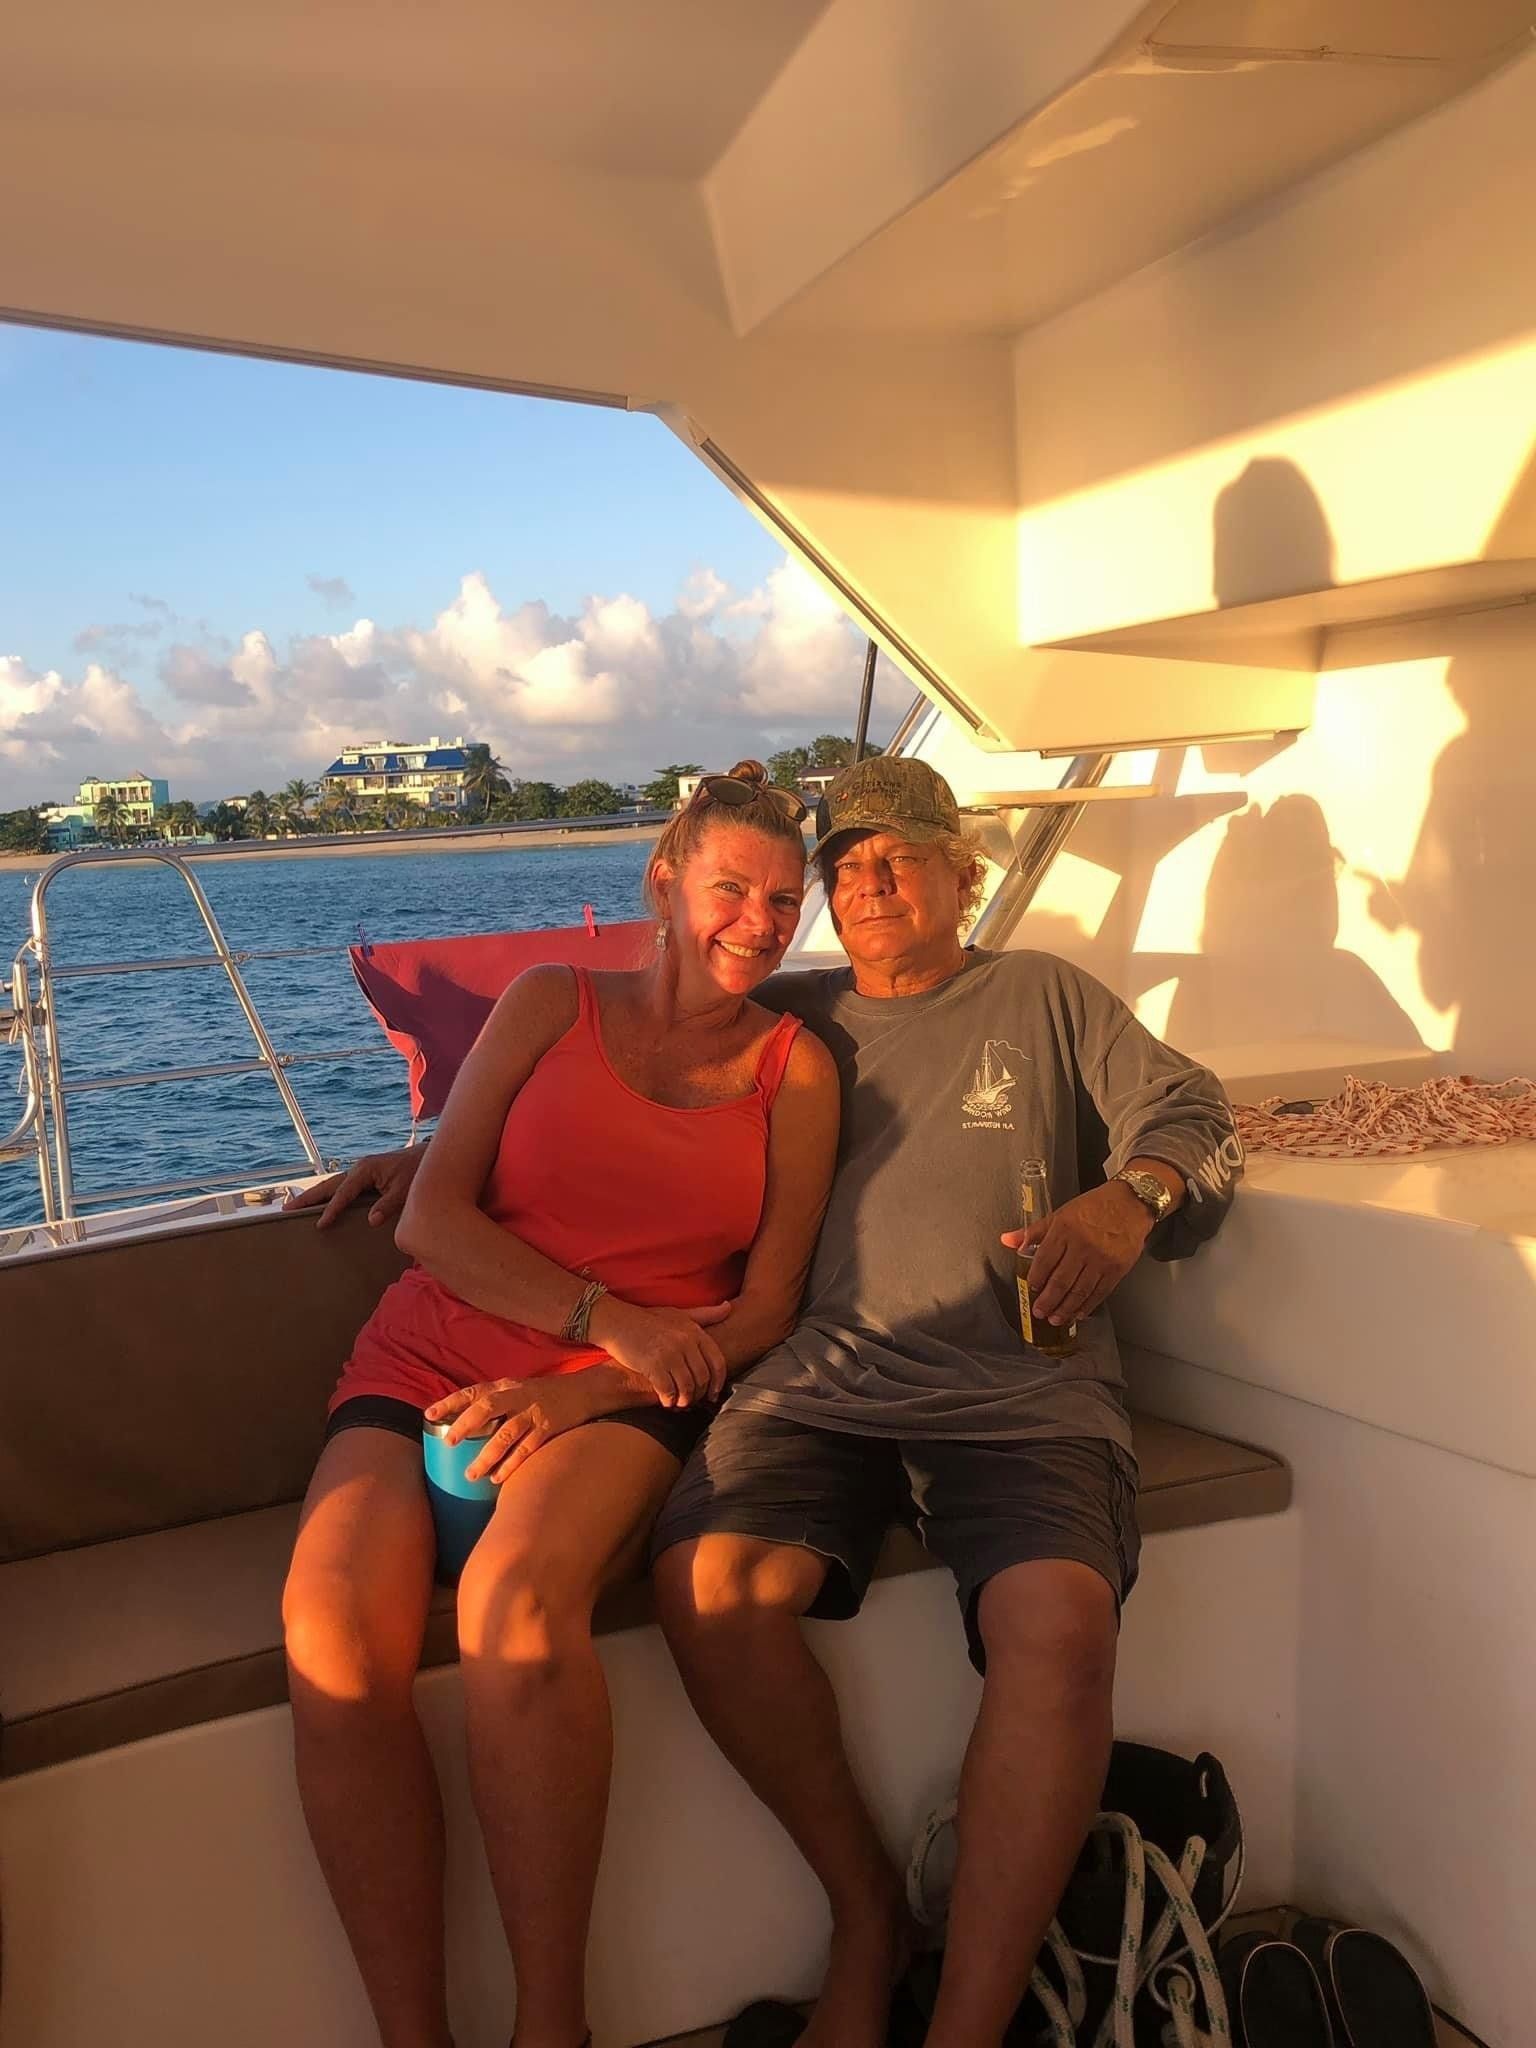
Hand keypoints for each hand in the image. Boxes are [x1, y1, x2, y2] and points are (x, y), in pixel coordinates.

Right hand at [283, 1145, 426, 1229]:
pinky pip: (340, 1187)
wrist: (426, 1158)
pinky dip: (327, 1195)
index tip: (320, 1224)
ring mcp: (359, 1171)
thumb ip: (388, 1204)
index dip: (332, 1209)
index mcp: (366, 1169)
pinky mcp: (363, 1176)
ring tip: (293, 1207)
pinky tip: (319, 1205)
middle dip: (308, 1197)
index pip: (343, 1192)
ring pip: (331, 1185)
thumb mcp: (405, 1190)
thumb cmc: (416, 1173)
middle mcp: (358, 1168)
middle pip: (328, 1185)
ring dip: (314, 1196)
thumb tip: (371, 1220)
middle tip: (286, 1209)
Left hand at [427, 1375, 595, 1483]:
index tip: (429, 1414)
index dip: (450, 1402)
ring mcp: (534, 1413)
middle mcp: (518, 1396)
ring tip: (471, 1474)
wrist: (585, 1391)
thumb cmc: (546, 1392)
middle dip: (465, 1425)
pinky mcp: (548, 1429)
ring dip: (487, 1455)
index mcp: (506, 1386)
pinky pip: (526, 1449)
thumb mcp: (518, 1388)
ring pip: (505, 1435)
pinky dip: (511, 1464)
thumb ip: (495, 1401)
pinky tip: (498, 1478)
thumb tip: (465, 1421)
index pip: (473, 1392)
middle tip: (449, 1443)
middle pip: (486, 1409)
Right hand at [588, 1297, 729, 1407]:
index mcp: (694, 1331)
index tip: (713, 1394)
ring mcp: (670, 1353)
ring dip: (685, 1400)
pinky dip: (669, 1400)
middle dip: (700, 1394)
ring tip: (679, 1403)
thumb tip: (729, 1307)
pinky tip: (665, 1402)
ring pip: (688, 1387)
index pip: (717, 1362)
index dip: (718, 1382)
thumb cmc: (648, 1319)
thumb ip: (704, 1314)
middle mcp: (685, 1341)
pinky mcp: (653, 1365)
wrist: (617, 1322)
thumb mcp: (678, 1313)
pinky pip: (668, 1390)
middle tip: (693, 1402)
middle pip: (703, 1377)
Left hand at [1000, 1181, 1152, 1328]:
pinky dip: (1088, 1305)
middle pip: (1061, 1280)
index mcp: (1064, 1230)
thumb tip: (1007, 1240)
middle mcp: (1082, 1246)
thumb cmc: (1094, 1206)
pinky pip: (1100, 1292)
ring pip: (1079, 1290)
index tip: (1032, 1288)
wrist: (1130, 1203)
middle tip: (1040, 1312)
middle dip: (1048, 1301)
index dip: (1036, 1277)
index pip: (1044, 1259)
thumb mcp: (1060, 1213)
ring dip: (1066, 1308)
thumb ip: (1033, 1231)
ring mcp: (1101, 1259)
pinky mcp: (1117, 1269)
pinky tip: (1079, 1312)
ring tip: (1056, 1318)